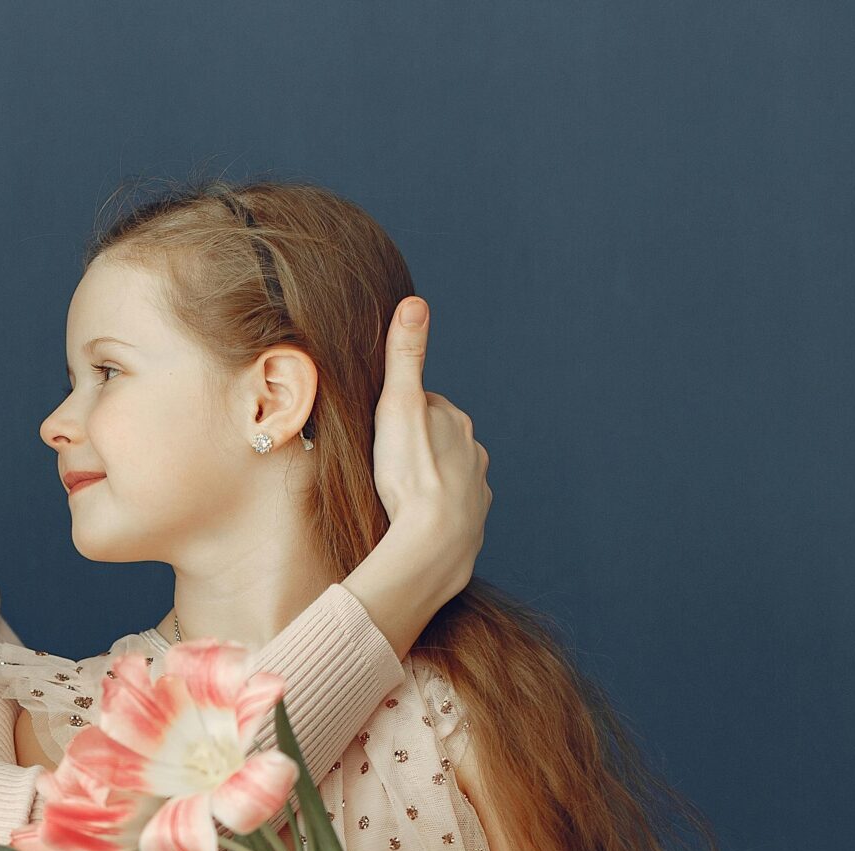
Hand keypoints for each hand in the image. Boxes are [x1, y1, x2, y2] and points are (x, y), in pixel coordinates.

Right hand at [347, 296, 490, 655]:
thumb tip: (414, 302)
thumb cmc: (411, 474)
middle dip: (414, 446)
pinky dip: (436, 511)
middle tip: (384, 463)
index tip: (378, 430)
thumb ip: (405, 356)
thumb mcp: (398, 406)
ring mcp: (476, 487)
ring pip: (447, 474)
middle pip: (436, 439)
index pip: (422, 404)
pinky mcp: (473, 522)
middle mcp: (473, 449)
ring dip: (426, 479)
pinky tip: (416, 521)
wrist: (433, 543)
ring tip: (398, 496)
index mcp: (454, 419)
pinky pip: (452, 509)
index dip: (397, 414)